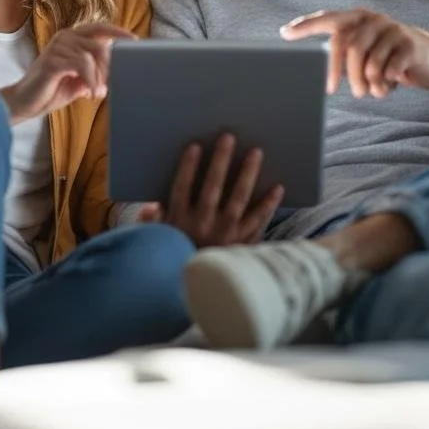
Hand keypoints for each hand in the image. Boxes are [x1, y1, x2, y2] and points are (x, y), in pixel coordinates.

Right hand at [0, 23, 136, 122]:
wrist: (23, 102)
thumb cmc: (52, 90)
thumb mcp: (80, 80)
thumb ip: (96, 73)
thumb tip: (117, 74)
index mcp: (72, 37)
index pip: (99, 28)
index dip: (118, 33)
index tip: (135, 41)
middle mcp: (65, 37)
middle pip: (99, 45)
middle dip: (109, 67)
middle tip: (109, 86)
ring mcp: (57, 47)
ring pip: (92, 56)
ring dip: (100, 78)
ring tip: (98, 94)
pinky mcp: (52, 61)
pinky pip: (81, 66)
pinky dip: (91, 80)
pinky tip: (90, 93)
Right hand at [136, 133, 283, 246]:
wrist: (199, 291)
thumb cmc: (177, 258)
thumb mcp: (158, 241)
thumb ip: (152, 223)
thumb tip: (150, 207)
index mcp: (179, 221)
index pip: (181, 188)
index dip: (187, 167)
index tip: (195, 146)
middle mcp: (202, 226)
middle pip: (211, 188)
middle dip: (220, 161)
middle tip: (229, 137)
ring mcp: (224, 235)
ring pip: (237, 200)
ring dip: (247, 174)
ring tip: (256, 152)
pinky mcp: (242, 244)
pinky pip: (257, 221)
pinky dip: (268, 204)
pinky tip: (278, 187)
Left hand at [281, 9, 428, 104]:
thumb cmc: (392, 59)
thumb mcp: (367, 53)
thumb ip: (346, 55)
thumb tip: (315, 71)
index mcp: (359, 18)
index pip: (327, 19)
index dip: (306, 26)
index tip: (284, 34)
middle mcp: (373, 19)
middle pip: (345, 42)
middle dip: (336, 69)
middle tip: (330, 89)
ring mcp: (393, 30)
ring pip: (367, 60)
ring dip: (363, 82)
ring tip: (367, 92)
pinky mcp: (410, 45)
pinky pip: (388, 69)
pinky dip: (383, 84)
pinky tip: (388, 86)